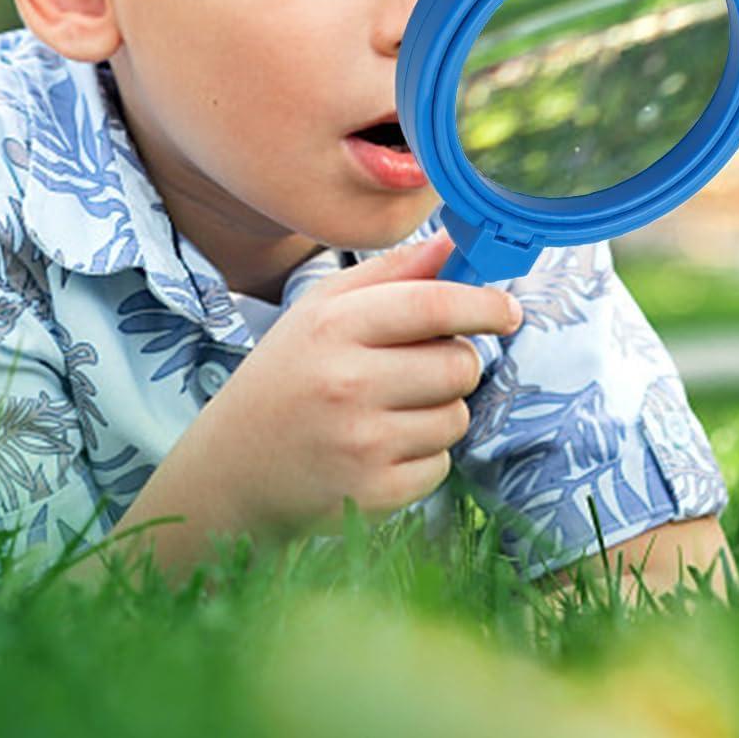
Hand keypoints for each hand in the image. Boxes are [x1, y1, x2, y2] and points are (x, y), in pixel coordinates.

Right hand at [189, 229, 520, 536]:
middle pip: (459, 365)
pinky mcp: (372, 495)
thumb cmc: (288, 375)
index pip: (433, 305)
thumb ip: (392, 272)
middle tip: (421, 366)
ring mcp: (360, 444)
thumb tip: (454, 243)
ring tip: (390, 410)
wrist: (231, 470)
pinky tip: (380, 448)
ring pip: (456, 417)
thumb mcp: (322, 309)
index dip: (482, 305)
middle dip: (456, 362)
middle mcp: (347, 383)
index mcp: (335, 326)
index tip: (507, 310)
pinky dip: (423, 456)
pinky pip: (441, 465)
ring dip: (439, 411)